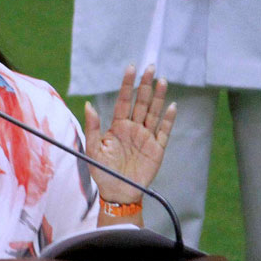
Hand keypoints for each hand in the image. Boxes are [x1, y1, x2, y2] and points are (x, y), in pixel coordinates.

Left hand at [84, 65, 176, 203]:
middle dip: (145, 85)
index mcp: (117, 126)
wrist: (117, 193)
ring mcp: (146, 137)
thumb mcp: (93, 149)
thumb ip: (92, 127)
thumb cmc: (102, 171)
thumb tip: (88, 105)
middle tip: (149, 67)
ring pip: (154, 112)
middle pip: (141, 102)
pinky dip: (169, 119)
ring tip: (161, 80)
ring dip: (158, 97)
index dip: (127, 84)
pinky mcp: (157, 148)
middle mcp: (133, 128)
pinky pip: (164, 131)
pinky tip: (172, 106)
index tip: (131, 68)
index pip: (124, 100)